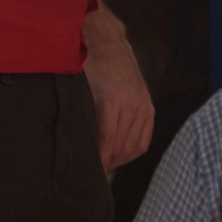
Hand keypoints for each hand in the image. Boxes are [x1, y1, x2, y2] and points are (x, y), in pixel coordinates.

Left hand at [84, 28, 153, 171]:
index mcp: (112, 101)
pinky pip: (143, 140)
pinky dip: (132, 152)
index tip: (86, 173)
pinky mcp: (149, 108)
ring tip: (103, 167)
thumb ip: (79, 118)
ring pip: (133, 146)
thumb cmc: (87, 70)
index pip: (106, 143)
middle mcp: (131, 104)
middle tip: (91, 175)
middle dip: (106, 163)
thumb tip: (72, 149)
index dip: (97, 161)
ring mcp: (143, 106)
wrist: (109, 47)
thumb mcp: (79, 91)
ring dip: (118, 160)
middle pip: (120, 147)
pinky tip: (118, 157)